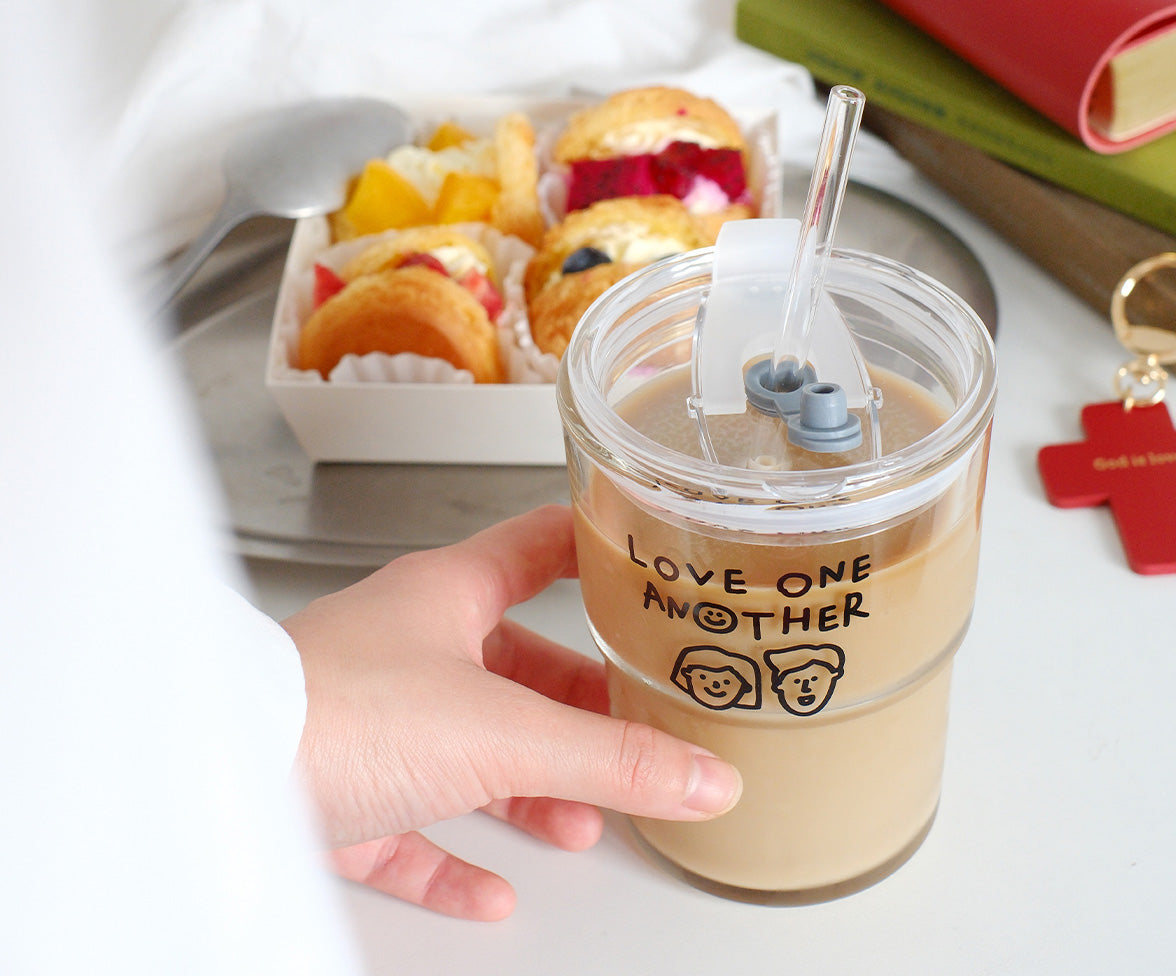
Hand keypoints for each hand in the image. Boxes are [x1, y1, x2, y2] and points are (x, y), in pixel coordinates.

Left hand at [282, 504, 740, 920]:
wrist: (218, 776)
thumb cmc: (337, 708)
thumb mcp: (501, 732)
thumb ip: (609, 758)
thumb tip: (701, 775)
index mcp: (449, 594)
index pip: (540, 545)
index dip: (596, 547)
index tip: (645, 557)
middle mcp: (411, 645)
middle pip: (517, 664)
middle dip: (578, 704)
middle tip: (635, 725)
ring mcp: (372, 715)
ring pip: (469, 746)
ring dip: (528, 786)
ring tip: (580, 820)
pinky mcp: (339, 786)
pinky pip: (410, 822)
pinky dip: (455, 854)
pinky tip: (489, 887)